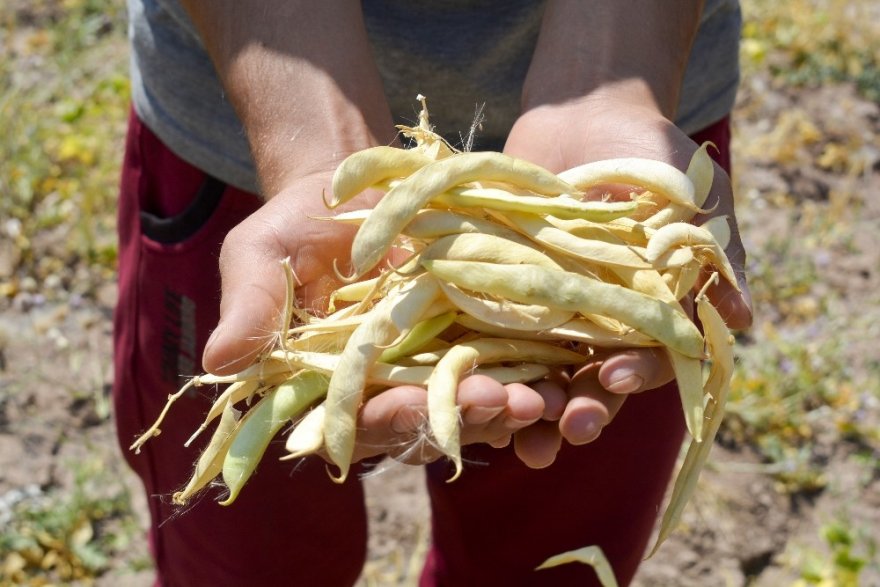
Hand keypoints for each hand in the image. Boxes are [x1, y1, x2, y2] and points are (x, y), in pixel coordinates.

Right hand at [201, 172, 552, 468]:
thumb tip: (218, 364)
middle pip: (424, 422)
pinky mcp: (471, 335)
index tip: (417, 406)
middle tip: (508, 404)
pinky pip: (502, 363)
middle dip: (464, 417)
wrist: (355, 186)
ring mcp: (431, 364)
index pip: (354, 420)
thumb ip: (249, 305)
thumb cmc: (297, 222)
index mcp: (326, 382)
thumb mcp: (262, 252)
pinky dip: (530, 371)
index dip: (386, 419)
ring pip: (469, 403)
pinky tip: (562, 373)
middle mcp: (382, 386)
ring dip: (508, 406)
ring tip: (546, 399)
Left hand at [502, 99, 752, 464]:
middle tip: (561, 430)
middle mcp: (595, 325)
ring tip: (507, 425)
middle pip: (586, 382)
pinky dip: (474, 354)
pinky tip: (459, 376)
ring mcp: (544, 310)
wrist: (587, 110)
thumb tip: (742, 319)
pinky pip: (484, 327)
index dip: (632, 377)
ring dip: (524, 401)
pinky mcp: (499, 288)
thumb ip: (718, 255)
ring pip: (535, 370)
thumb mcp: (698, 197)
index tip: (610, 378)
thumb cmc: (655, 155)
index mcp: (647, 316)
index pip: (644, 363)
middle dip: (576, 409)